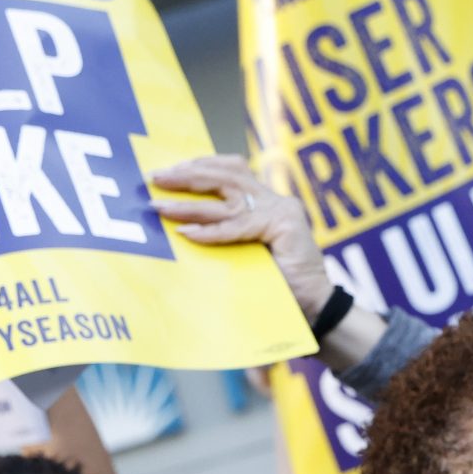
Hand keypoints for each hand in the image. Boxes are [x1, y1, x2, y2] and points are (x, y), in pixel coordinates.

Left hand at [149, 156, 337, 319]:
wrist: (316, 309)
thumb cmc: (280, 286)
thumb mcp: (249, 253)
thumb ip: (228, 233)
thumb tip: (182, 226)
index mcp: (268, 201)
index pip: (232, 169)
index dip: (201, 165)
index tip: (170, 170)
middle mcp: (275, 200)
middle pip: (226, 176)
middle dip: (188, 176)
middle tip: (156, 178)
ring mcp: (281, 211)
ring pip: (226, 198)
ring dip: (189, 202)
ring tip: (160, 206)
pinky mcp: (283, 227)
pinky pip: (237, 226)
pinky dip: (210, 231)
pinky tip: (186, 233)